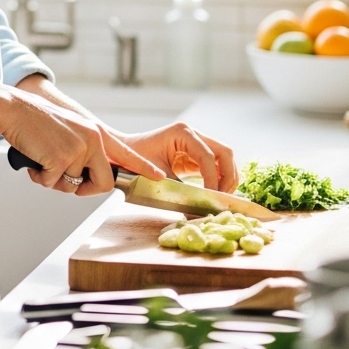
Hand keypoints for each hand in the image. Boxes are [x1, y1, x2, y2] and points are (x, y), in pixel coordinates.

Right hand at [4, 89, 165, 195]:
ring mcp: (77, 150)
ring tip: (42, 159)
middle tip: (64, 180)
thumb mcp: (69, 130)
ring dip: (53, 180)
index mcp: (95, 132)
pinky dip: (40, 177)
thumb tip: (85, 175)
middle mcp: (92, 140)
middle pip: (103, 183)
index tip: (159, 176)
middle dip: (84, 189)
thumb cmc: (36, 121)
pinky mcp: (60, 159)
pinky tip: (34, 159)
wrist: (14, 109)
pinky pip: (52, 184)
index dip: (143, 167)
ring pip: (71, 186)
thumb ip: (83, 148)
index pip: (126, 153)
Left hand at [110, 122, 238, 192]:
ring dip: (226, 177)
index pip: (207, 156)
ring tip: (219, 197)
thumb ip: (178, 191)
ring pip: (224, 158)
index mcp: (182, 132)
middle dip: (227, 176)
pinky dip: (219, 177)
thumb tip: (195, 215)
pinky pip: (215, 164)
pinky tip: (215, 193)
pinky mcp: (194, 153)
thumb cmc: (134, 160)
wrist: (122, 152)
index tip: (212, 197)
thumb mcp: (156, 176)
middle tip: (222, 198)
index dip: (213, 178)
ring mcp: (195, 141)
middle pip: (224, 152)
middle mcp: (192, 133)